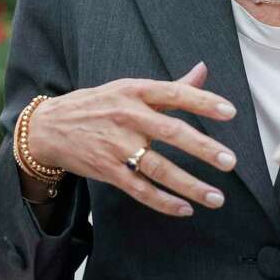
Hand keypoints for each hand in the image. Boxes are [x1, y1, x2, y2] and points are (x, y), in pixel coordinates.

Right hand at [26, 62, 238, 217]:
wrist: (50, 127)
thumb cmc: (99, 104)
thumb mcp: (130, 88)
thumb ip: (171, 86)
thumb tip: (203, 70)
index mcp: (136, 91)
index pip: (175, 93)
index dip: (203, 102)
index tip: (230, 112)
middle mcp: (127, 116)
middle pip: (170, 132)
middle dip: (202, 148)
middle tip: (229, 161)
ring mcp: (116, 145)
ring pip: (158, 167)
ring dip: (189, 184)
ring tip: (216, 197)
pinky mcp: (107, 170)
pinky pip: (139, 189)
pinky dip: (163, 201)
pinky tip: (185, 208)